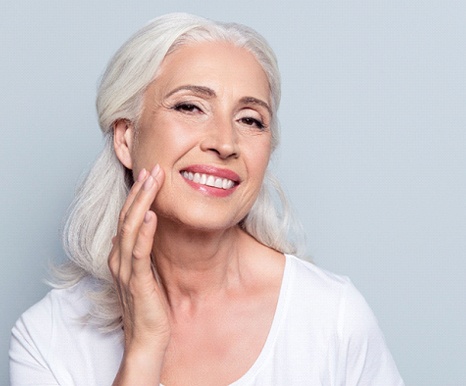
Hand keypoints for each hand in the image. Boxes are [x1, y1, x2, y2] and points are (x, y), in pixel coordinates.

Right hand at [108, 165, 169, 383]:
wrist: (146, 338)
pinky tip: (151, 214)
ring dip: (141, 202)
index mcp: (121, 255)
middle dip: (140, 190)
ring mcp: (126, 269)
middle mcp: (118, 259)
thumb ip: (144, 251)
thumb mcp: (146, 271)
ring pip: (130, 227)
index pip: (127, 217)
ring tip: (152, 180)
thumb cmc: (149, 305)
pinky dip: (144, 231)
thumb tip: (149, 229)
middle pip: (127, 216)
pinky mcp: (137, 281)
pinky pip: (139, 252)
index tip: (150, 175)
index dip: (137, 195)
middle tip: (153, 168)